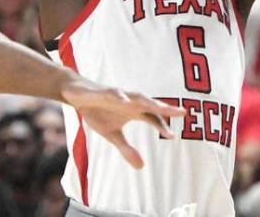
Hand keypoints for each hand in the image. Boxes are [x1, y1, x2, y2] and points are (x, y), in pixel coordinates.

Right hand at [61, 76, 183, 168]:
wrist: (77, 93)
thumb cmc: (98, 111)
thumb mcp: (112, 135)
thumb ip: (127, 149)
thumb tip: (142, 167)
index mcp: (134, 111)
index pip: (152, 118)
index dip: (162, 127)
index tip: (173, 136)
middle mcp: (130, 102)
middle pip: (151, 105)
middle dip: (166, 108)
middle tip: (182, 112)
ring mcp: (119, 95)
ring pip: (136, 97)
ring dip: (149, 101)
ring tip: (161, 106)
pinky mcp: (104, 92)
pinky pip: (113, 93)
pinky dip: (120, 96)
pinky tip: (125, 101)